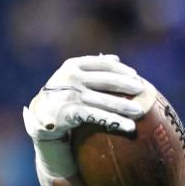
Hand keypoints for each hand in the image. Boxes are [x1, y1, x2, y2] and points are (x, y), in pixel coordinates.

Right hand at [23, 55, 147, 177]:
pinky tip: (129, 127)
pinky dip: (116, 122)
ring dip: (124, 106)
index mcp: (73, 65)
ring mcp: (72, 95)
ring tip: (140, 111)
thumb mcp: (73, 76)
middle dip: (126, 85)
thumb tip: (117, 58)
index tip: (136, 76)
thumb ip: (92, 67)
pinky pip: (99, 117)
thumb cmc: (63, 92)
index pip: (102, 64)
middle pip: (106, 80)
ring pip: (104, 100)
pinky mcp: (72, 112)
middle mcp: (71, 78)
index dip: (121, 69)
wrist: (43, 114)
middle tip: (142, 90)